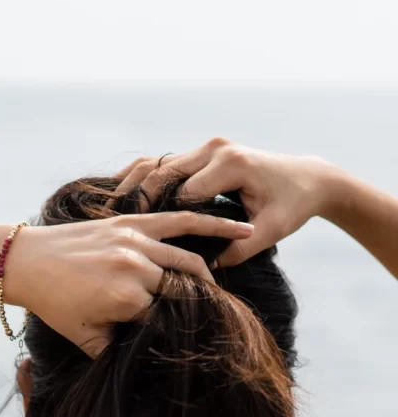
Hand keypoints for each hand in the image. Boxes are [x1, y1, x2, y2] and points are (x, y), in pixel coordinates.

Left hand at [10, 211, 253, 355]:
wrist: (25, 261)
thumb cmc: (52, 302)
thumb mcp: (84, 338)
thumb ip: (117, 353)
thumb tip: (145, 364)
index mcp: (127, 301)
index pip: (169, 321)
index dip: (177, 330)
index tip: (186, 336)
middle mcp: (136, 270)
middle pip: (185, 292)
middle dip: (196, 306)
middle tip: (204, 315)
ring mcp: (136, 242)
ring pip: (189, 261)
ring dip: (208, 276)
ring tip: (216, 289)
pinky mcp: (134, 222)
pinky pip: (181, 221)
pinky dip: (213, 222)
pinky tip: (242, 227)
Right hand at [114, 138, 344, 265]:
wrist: (306, 177)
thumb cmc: (292, 205)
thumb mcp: (271, 231)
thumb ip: (239, 250)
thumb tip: (204, 269)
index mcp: (231, 164)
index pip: (185, 193)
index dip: (165, 219)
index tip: (147, 245)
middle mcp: (214, 149)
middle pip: (162, 173)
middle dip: (140, 200)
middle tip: (119, 227)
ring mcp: (204, 147)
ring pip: (155, 163)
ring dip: (132, 185)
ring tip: (111, 209)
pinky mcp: (198, 152)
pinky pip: (159, 161)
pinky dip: (138, 176)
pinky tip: (117, 191)